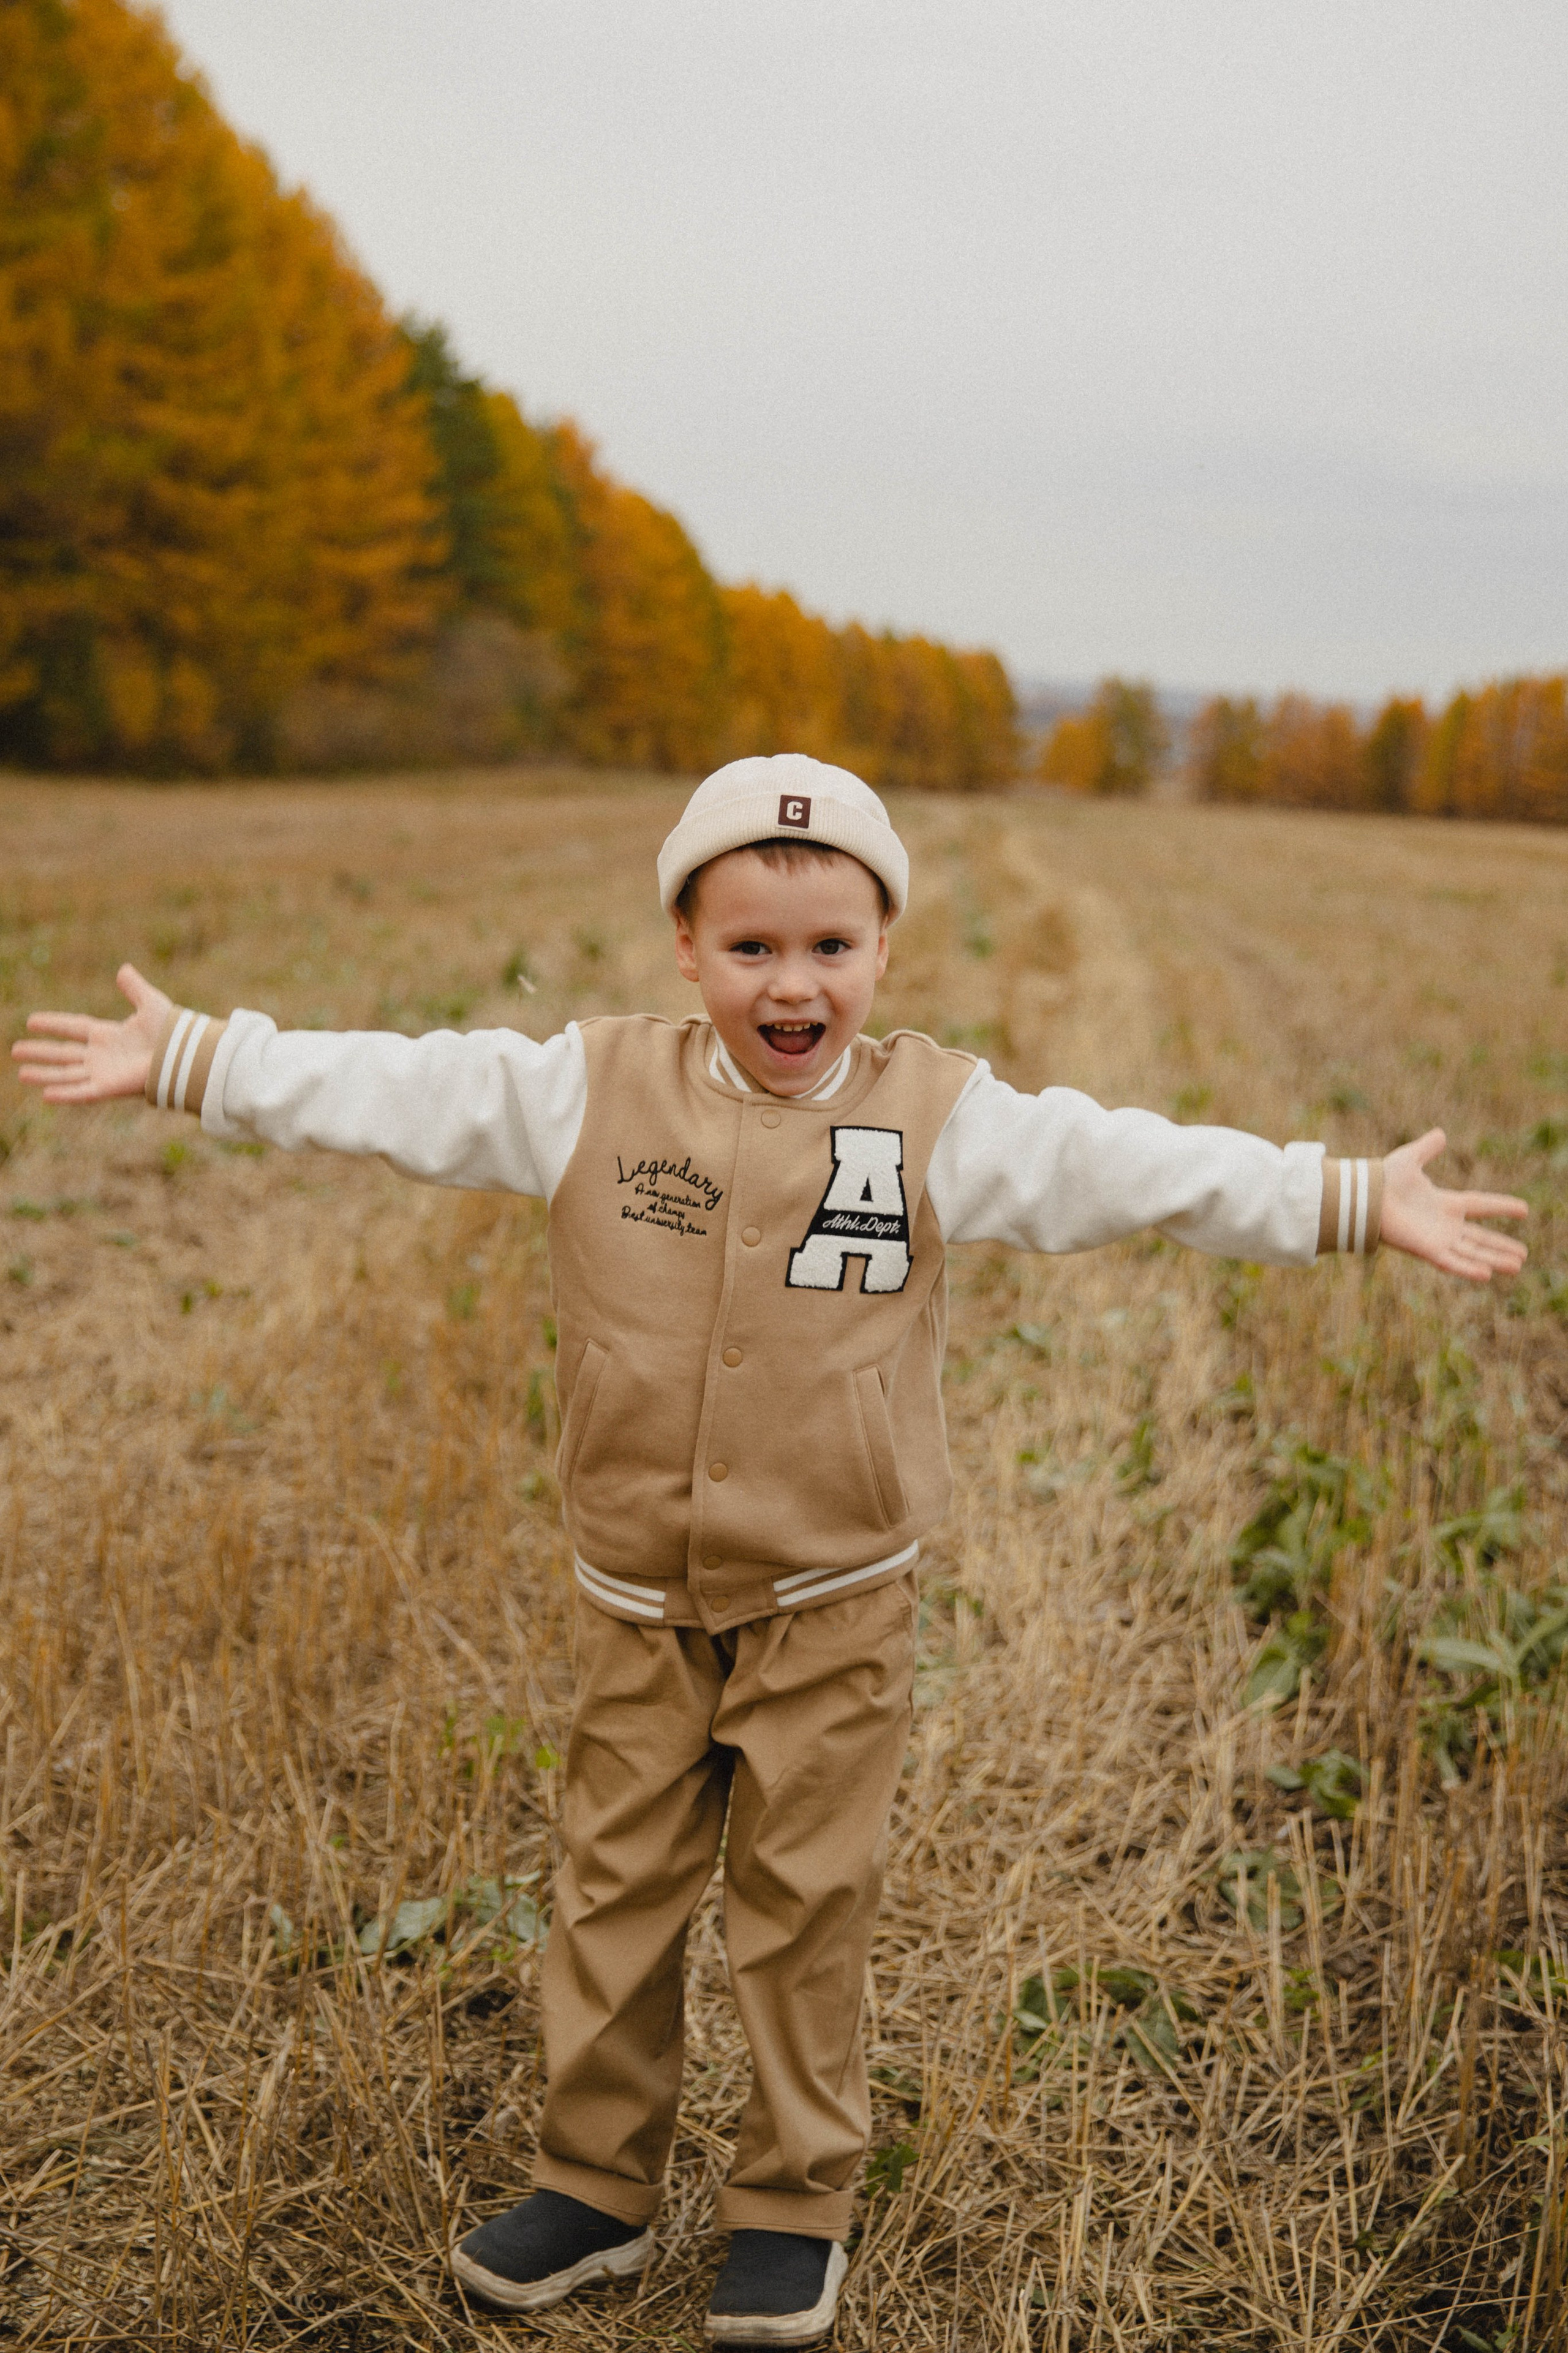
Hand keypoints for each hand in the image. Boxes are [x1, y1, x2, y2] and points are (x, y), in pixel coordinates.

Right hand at [11, 964, 172, 1103]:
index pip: (74, 1027)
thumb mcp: (150, 1003)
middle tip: (15, 1050)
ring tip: (20, 1073)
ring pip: (66, 1074)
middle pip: (63, 1053)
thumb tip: (123, 969)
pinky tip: (45, 1094)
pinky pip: (81, 1092)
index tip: (31, 1021)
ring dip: (43, 1074)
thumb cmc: (172, 1032)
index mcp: (109, 1035)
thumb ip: (134, 987)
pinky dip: (65, 1093)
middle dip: (40, 1052)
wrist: (184, 1055)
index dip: (53, 1024)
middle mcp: (102, 1055)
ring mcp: (103, 1073)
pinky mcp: (109, 1088)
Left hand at [1380, 1129, 1527, 1282]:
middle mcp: (1444, 1224)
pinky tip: (1488, 1274)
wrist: (1366, 1196)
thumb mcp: (1410, 1158)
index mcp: (1444, 1203)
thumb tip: (1441, 1134)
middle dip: (1501, 1246)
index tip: (1524, 1209)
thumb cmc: (1384, 1179)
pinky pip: (1452, 1262)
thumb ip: (1427, 1148)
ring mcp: (1437, 1239)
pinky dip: (1469, 1269)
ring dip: (1494, 1259)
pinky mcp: (1427, 1250)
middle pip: (1480, 1237)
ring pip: (1472, 1252)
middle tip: (1524, 1255)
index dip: (1501, 1206)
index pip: (1480, 1205)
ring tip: (1517, 1266)